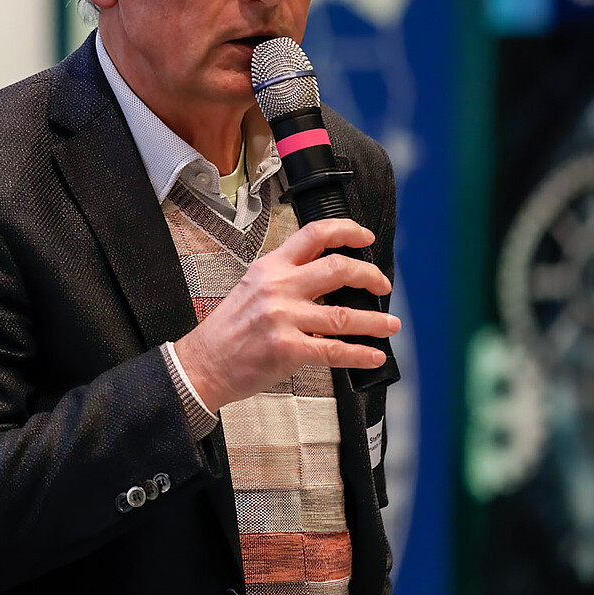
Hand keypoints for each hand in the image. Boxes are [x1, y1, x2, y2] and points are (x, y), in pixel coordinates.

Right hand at [173, 219, 399, 410]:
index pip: (314, 234)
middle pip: (338, 269)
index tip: (365, 238)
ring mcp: (283, 318)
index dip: (347, 231)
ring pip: (344, 315)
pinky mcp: (287, 349)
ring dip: (375, 321)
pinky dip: (360, 354)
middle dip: (370, 276)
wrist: (203, 363)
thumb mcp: (251, 288)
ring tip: (390, 325)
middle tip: (382, 286)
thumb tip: (329, 279)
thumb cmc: (228, 330)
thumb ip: (286, 279)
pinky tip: (373, 355)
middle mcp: (278, 288)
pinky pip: (334, 351)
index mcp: (270, 268)